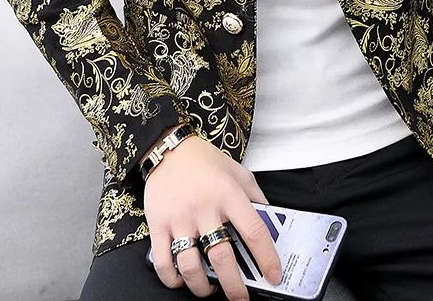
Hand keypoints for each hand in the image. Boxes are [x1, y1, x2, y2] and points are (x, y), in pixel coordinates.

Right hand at [145, 134, 282, 300]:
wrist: (168, 148)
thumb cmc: (204, 161)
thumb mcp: (237, 171)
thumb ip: (255, 195)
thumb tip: (272, 219)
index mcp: (228, 193)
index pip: (254, 230)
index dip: (266, 258)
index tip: (274, 275)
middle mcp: (204, 207)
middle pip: (222, 257)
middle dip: (234, 286)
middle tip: (241, 297)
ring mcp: (180, 218)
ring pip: (191, 266)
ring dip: (202, 287)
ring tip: (210, 288)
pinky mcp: (158, 224)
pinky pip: (164, 262)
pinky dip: (173, 280)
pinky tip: (183, 280)